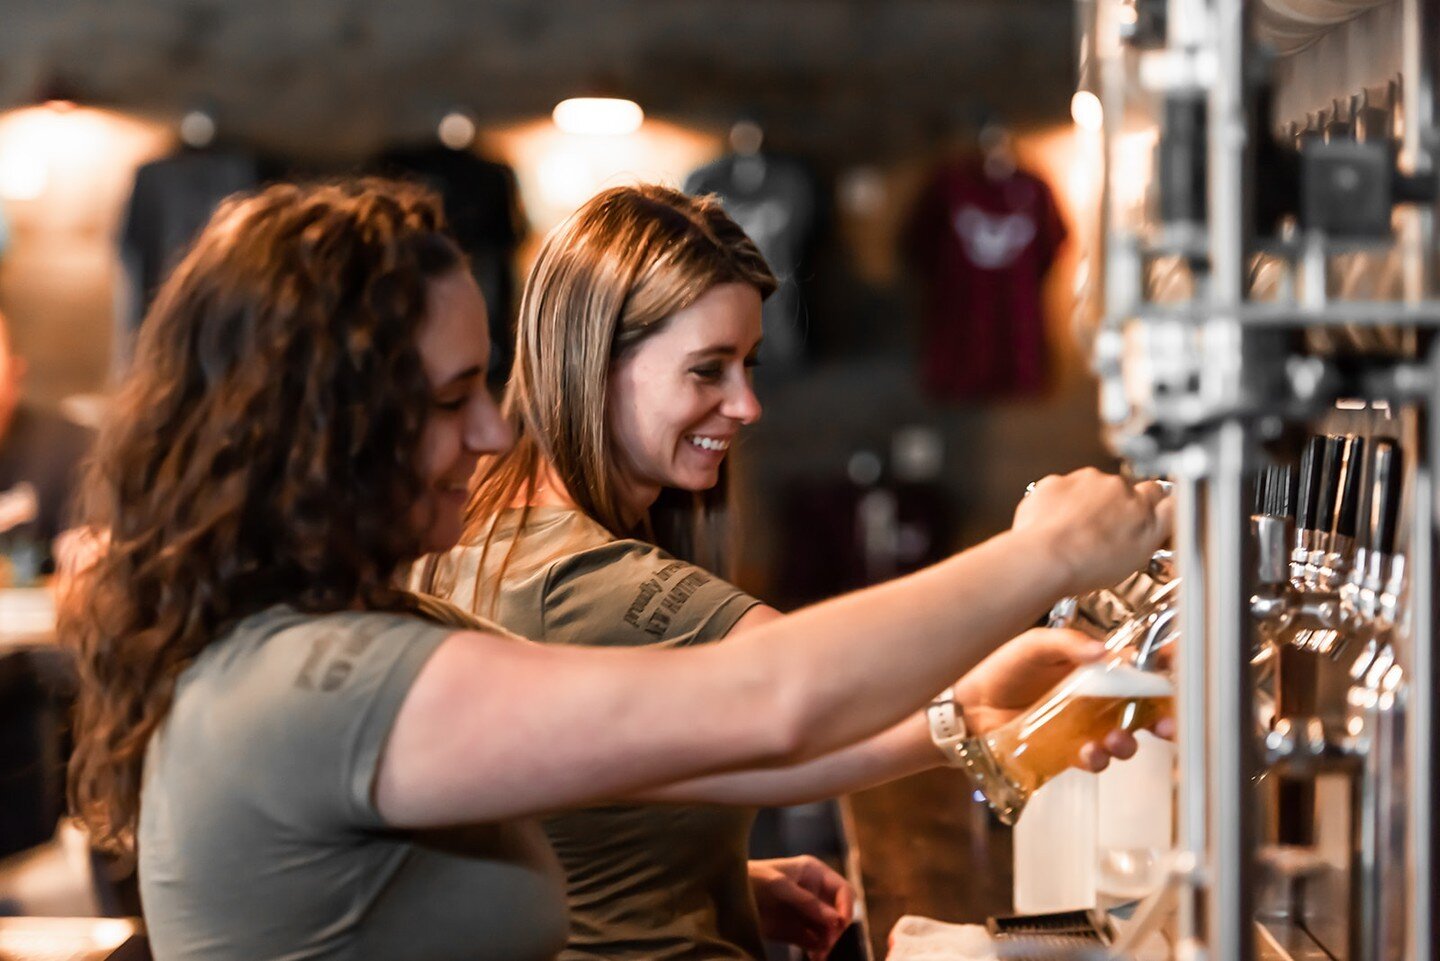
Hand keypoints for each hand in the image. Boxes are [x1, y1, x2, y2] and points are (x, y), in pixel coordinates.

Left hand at [749, 855, 854, 959]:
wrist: (723, 894)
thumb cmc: (751, 878)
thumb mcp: (779, 886)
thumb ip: (807, 902)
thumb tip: (835, 920)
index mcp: (814, 873)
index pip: (843, 890)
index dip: (846, 907)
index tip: (841, 925)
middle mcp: (814, 893)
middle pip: (839, 913)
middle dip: (836, 929)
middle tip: (828, 943)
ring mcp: (806, 913)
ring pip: (828, 931)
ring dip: (828, 944)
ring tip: (820, 955)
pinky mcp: (796, 932)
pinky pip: (815, 943)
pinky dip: (818, 952)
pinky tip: (815, 958)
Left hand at [952, 627, 1153, 771]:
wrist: (969, 704)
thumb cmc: (1000, 667)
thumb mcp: (1034, 645)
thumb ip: (1068, 644)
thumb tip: (1104, 651)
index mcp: (1093, 667)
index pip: (1138, 669)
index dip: (1162, 675)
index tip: (1176, 680)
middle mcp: (1095, 697)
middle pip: (1142, 709)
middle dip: (1163, 719)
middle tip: (1167, 725)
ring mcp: (1083, 725)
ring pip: (1123, 737)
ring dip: (1128, 742)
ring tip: (1116, 739)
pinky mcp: (1067, 749)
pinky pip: (1094, 758)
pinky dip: (1098, 758)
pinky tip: (1090, 752)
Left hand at [1012, 468, 1172, 595]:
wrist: (1044, 559)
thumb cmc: (1087, 562)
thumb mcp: (1143, 549)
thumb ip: (1163, 521)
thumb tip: (1173, 506)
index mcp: (1137, 501)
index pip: (1156, 492)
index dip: (1149, 507)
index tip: (1142, 517)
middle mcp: (1110, 485)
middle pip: (1119, 491)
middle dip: (1114, 509)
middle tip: (1104, 537)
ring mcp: (1079, 482)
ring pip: (1088, 490)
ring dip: (1085, 507)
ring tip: (1077, 538)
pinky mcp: (1053, 485)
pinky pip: (1060, 492)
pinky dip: (1059, 506)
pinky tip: (1057, 529)